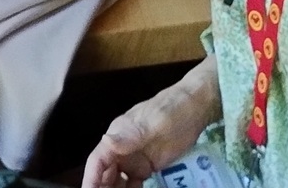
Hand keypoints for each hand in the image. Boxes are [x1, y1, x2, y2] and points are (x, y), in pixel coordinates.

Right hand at [82, 66, 220, 187]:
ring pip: (117, 182)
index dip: (90, 179)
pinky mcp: (148, 167)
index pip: (97, 161)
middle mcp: (122, 149)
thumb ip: (131, 134)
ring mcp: (135, 159)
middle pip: (105, 174)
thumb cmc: (174, 110)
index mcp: (118, 135)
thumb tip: (106, 140)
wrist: (196, 107)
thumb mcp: (154, 122)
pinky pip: (134, 185)